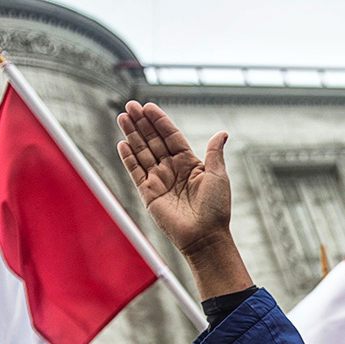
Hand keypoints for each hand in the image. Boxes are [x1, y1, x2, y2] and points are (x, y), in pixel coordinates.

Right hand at [117, 101, 231, 256]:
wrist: (205, 237)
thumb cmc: (215, 209)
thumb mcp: (218, 176)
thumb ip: (214, 153)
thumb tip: (222, 133)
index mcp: (190, 164)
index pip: (171, 137)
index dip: (160, 121)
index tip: (148, 107)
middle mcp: (172, 170)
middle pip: (153, 141)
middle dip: (142, 123)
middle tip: (130, 106)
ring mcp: (159, 181)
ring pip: (142, 153)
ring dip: (132, 135)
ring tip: (122, 117)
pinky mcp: (149, 194)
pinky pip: (136, 172)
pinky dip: (129, 158)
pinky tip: (122, 143)